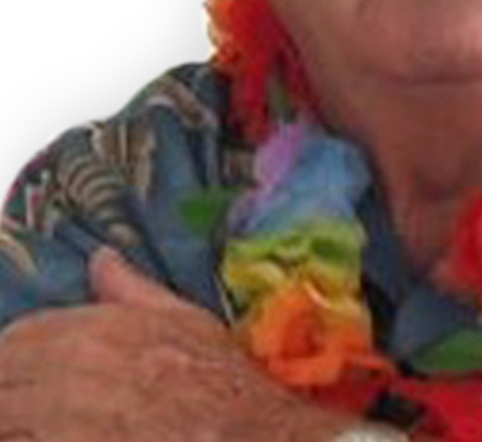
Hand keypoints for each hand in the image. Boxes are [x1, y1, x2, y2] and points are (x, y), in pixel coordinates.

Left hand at [0, 247, 352, 441]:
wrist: (255, 439)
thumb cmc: (224, 386)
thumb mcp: (186, 323)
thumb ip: (132, 291)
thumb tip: (101, 259)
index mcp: (95, 334)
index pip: (18, 339)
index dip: (19, 359)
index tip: (29, 374)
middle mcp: (72, 377)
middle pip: (6, 379)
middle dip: (15, 392)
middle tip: (37, 404)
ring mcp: (66, 428)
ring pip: (12, 417)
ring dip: (21, 417)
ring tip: (51, 420)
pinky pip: (31, 440)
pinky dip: (35, 435)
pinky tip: (60, 435)